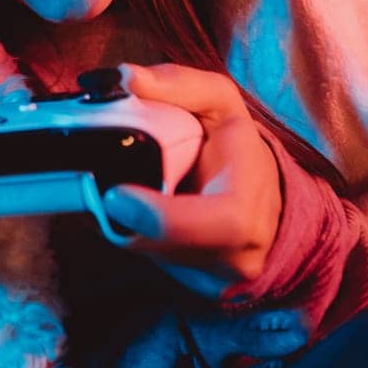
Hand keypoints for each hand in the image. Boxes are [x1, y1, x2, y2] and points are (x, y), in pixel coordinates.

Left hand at [101, 62, 282, 298]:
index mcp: (251, 201)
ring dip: (128, 223)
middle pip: (167, 246)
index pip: (221, 223)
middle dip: (129, 219)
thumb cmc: (236, 147)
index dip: (165, 216)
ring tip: (128, 189)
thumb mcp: (219, 101)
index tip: (115, 195)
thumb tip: (121, 79)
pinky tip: (140, 210)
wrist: (263, 200)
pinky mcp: (195, 287)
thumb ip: (176, 84)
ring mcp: (217, 278)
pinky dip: (136, 234)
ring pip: (151, 255)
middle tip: (104, 190)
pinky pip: (151, 262)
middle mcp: (240, 252)